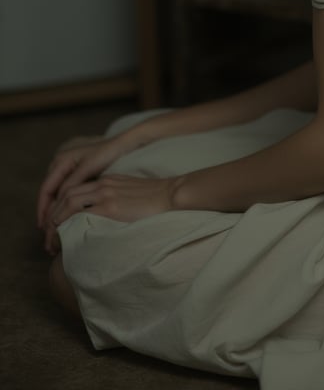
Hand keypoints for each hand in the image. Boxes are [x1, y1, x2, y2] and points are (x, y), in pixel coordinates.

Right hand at [37, 134, 129, 231]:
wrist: (122, 142)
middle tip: (48, 230)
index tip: (43, 226)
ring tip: (57, 225)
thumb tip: (58, 202)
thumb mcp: (87, 168)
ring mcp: (68, 165)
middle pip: (49, 191)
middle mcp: (60, 162)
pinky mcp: (78, 168)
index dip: (43, 209)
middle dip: (48, 210)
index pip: (46, 189)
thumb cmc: (106, 153)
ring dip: (56, 207)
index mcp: (60, 161)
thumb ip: (71, 183)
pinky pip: (66, 187)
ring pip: (58, 191)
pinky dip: (65, 200)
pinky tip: (69, 212)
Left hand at [43, 173, 175, 254]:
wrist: (174, 194)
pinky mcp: (111, 206)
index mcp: (108, 181)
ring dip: (55, 223)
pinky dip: (67, 226)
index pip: (75, 191)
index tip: (58, 227)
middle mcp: (103, 184)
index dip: (62, 208)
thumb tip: (108, 221)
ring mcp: (106, 194)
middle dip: (53, 217)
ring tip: (52, 243)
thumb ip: (117, 201)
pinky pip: (79, 214)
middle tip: (49, 239)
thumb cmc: (159, 200)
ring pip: (68, 203)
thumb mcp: (132, 194)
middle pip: (66, 196)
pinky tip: (63, 239)